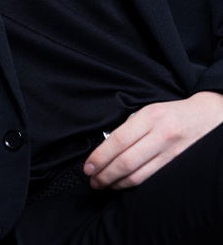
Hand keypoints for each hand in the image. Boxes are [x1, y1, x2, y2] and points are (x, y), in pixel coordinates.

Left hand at [84, 91, 222, 189]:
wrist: (207, 117)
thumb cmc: (172, 114)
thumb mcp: (149, 111)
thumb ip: (129, 127)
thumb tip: (105, 147)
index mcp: (150, 116)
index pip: (118, 140)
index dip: (100, 157)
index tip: (88, 166)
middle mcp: (162, 134)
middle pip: (126, 161)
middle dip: (105, 174)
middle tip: (93, 180)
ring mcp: (172, 153)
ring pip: (139, 176)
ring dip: (117, 183)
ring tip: (105, 184)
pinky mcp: (179, 166)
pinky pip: (152, 180)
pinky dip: (134, 185)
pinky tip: (124, 184)